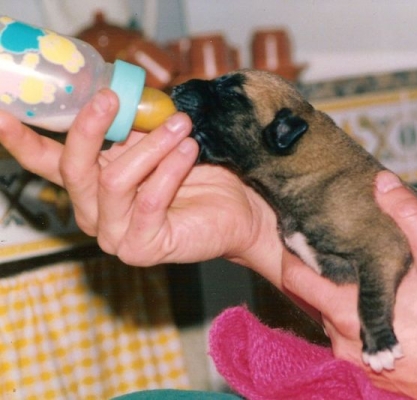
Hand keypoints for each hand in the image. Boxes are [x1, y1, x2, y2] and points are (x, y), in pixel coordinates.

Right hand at [0, 90, 282, 283]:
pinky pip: (149, 200)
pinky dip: (170, 168)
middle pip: (74, 168)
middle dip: (91, 127)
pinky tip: (189, 151)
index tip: (1, 112)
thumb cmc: (198, 174)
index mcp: (91, 185)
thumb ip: (130, 128)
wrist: (237, 209)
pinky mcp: (142, 248)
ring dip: (150, 145)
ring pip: (115, 180)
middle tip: (113, 97)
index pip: (48, 161)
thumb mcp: (156, 142)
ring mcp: (115, 235)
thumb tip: (113, 95)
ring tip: (181, 126)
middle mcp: (94, 213)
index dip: (22, 138)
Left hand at [282, 171, 416, 398]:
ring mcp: (360, 362)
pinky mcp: (378, 376)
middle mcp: (344, 341)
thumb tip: (382, 181)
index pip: (295, 279)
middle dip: (324, 276)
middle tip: (343, 255)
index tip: (300, 235)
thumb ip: (408, 215)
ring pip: (337, 323)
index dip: (294, 254)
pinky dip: (363, 326)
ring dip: (347, 303)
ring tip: (370, 283)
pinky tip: (394, 314)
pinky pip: (357, 345)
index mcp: (345, 311)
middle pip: (315, 300)